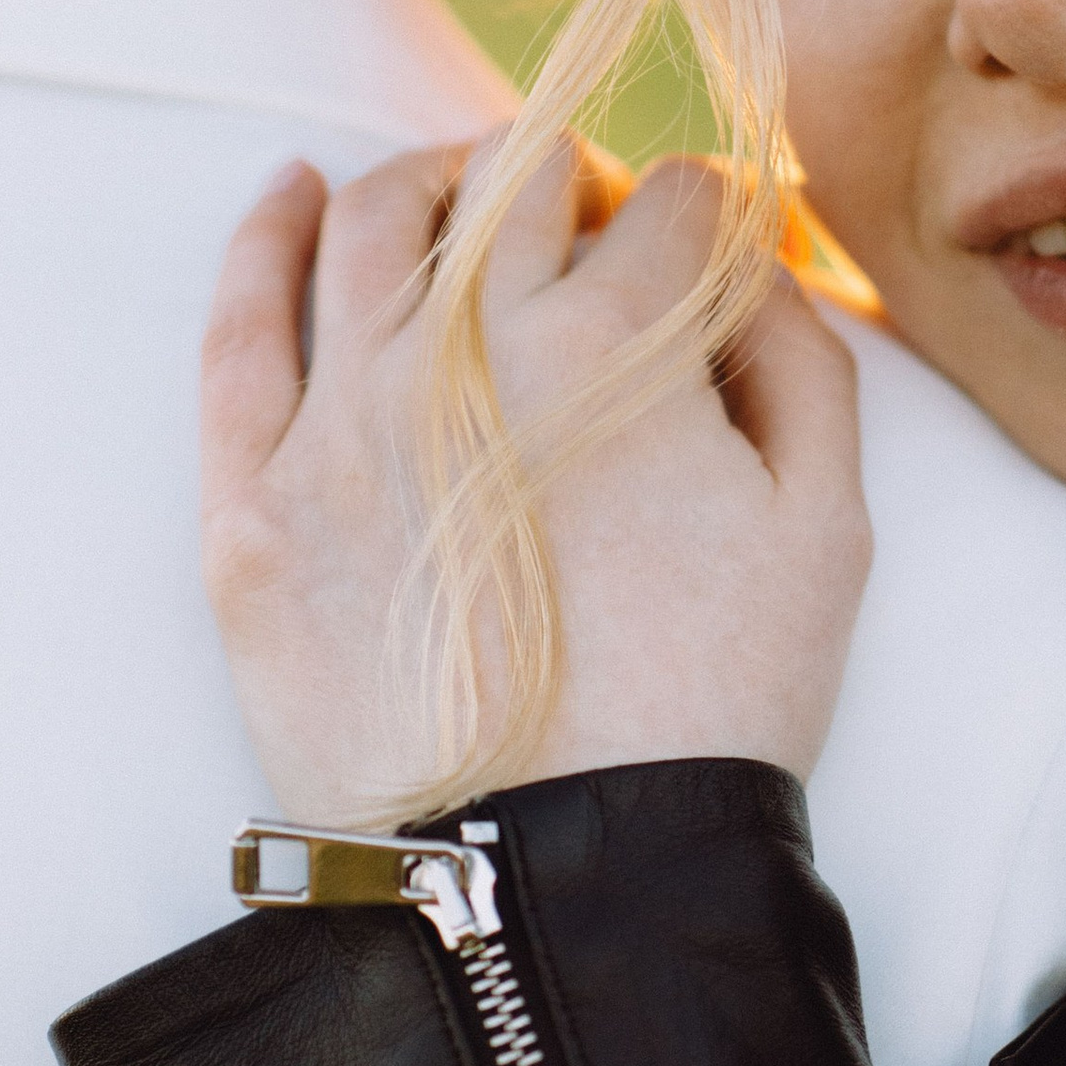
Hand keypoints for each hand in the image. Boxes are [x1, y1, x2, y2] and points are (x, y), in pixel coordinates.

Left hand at [200, 141, 870, 828]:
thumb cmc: (711, 712)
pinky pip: (240, 329)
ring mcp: (343, 423)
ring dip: (440, 182)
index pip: (669, 208)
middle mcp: (467, 354)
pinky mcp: (255, 504)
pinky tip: (291, 191)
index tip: (699, 244)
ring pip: (377, 224)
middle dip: (576, 182)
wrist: (561, 884)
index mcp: (616, 347)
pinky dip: (264, 238)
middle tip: (598, 223)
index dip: (700, 214)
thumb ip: (802, 358)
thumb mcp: (826, 527)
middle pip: (520, 188)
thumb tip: (752, 257)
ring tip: (467, 194)